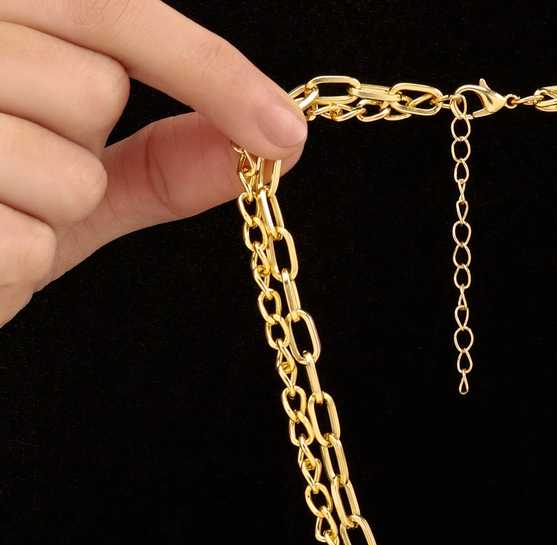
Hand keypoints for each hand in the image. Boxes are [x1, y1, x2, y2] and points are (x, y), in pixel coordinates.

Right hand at [0, 0, 309, 327]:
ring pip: (68, 173)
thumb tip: (273, 148)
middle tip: (13, 158)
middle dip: (79, 143)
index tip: (286, 132)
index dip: (209, 70)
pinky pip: (29, 244)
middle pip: (91, 90)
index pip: (112, 7)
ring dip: (49, 211)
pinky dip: (14, 263)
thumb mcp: (70, 172)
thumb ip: (159, 158)